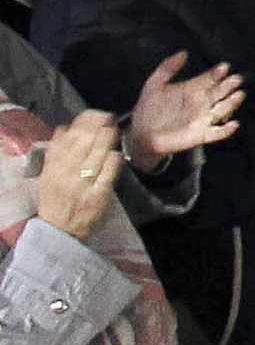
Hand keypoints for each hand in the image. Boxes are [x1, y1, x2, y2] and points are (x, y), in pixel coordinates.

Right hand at [30, 108, 119, 243]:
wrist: (59, 231)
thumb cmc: (54, 200)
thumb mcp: (47, 177)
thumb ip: (55, 154)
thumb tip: (64, 128)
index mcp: (52, 169)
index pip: (67, 139)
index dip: (82, 123)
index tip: (93, 113)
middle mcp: (66, 175)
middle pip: (84, 143)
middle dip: (98, 126)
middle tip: (108, 116)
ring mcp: (83, 185)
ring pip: (97, 154)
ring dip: (108, 138)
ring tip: (114, 129)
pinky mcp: (99, 195)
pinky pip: (109, 172)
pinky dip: (114, 159)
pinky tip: (117, 152)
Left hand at [119, 54, 240, 166]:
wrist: (141, 134)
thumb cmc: (148, 109)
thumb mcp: (154, 85)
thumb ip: (167, 68)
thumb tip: (184, 52)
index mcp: (193, 88)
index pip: (210, 78)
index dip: (218, 72)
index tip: (224, 67)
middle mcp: (202, 102)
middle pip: (221, 92)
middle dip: (229, 85)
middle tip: (235, 79)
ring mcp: (203, 118)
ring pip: (223, 109)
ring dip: (232, 103)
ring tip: (238, 95)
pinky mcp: (202, 134)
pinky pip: (218, 133)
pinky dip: (227, 130)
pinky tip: (233, 124)